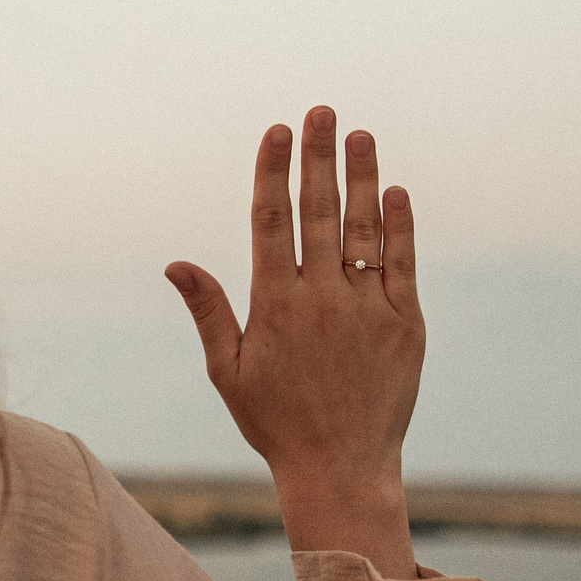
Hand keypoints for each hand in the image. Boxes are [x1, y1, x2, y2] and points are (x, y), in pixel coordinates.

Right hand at [164, 107, 424, 576]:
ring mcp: (367, 309)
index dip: (273, 171)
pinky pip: (401, 264)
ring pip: (363, 229)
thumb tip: (176, 263)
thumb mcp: (227, 371)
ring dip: (361, 178)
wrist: (341, 468)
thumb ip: (208, 311)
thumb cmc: (275, 422)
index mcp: (274, 306)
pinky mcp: (404, 324)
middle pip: (318, 211)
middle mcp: (321, 299)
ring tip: (360, 135)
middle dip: (318, 157)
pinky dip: (399, 226)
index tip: (278, 132)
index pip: (272, 221)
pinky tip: (395, 192)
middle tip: (321, 111)